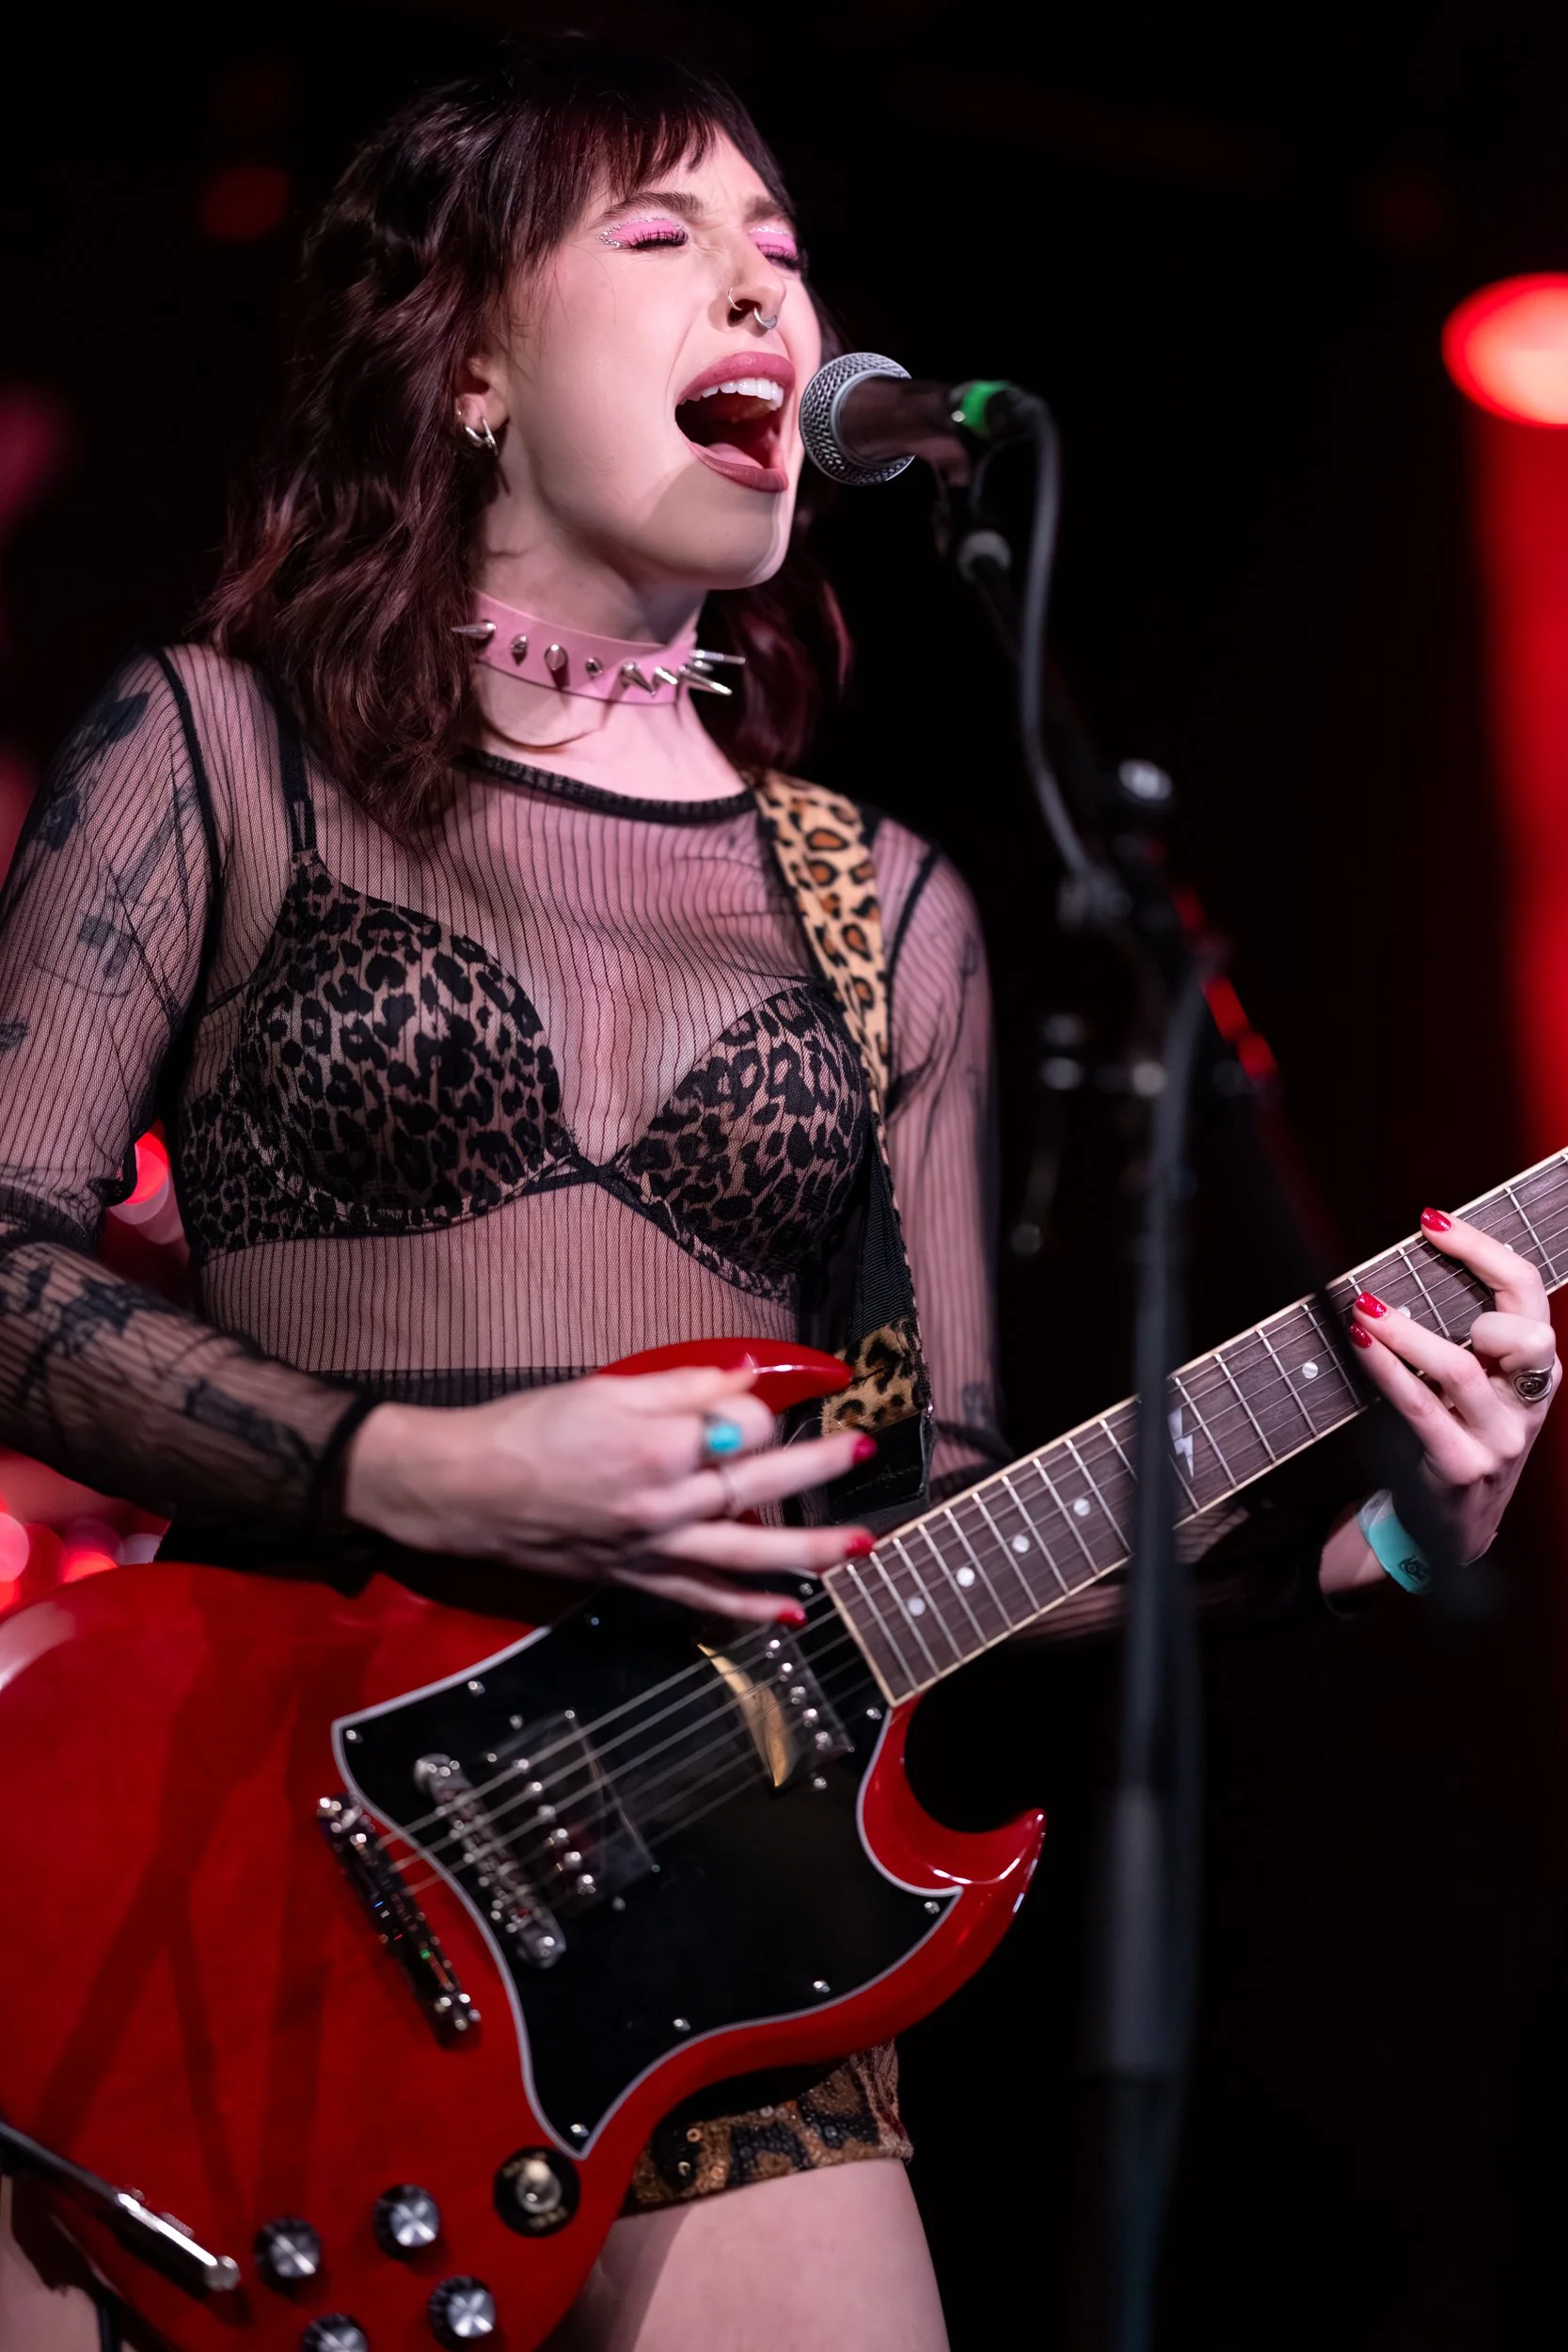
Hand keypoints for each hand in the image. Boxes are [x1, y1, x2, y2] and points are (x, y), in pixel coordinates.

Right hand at [342, 1363, 874, 1620]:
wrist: (463, 1492)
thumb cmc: (526, 1428)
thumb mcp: (605, 1387)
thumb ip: (684, 1384)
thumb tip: (750, 1376)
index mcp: (657, 1445)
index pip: (742, 1427)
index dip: (759, 1407)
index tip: (760, 1394)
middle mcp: (665, 1504)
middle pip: (760, 1486)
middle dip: (819, 1467)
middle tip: (864, 1447)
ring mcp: (654, 1550)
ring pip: (747, 1556)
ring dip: (810, 1551)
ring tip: (861, 1547)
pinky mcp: (637, 1580)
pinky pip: (703, 1599)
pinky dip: (748, 1609)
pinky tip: (791, 1613)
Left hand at [1321, 1206, 1559, 1591]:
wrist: (1451, 1530)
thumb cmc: (1457, 1438)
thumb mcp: (1479, 1387)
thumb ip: (1468, 1335)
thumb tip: (1412, 1263)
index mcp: (1539, 1369)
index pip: (1530, 1293)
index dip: (1483, 1249)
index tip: (1432, 1220)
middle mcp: (1530, 1400)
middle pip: (1522, 1326)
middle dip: (1468, 1285)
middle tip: (1407, 1271)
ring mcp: (1501, 1438)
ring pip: (1461, 1367)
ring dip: (1404, 1331)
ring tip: (1363, 1307)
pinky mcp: (1462, 1466)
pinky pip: (1420, 1407)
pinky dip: (1385, 1369)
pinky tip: (1359, 1343)